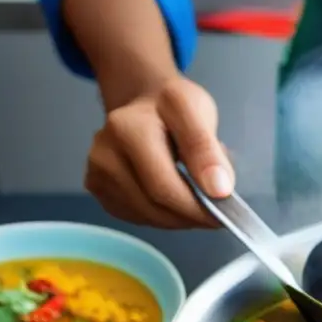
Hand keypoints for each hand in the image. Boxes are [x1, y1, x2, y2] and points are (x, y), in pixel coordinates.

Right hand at [84, 76, 234, 228]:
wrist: (144, 103)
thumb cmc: (174, 107)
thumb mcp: (198, 112)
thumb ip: (207, 150)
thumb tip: (218, 190)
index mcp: (127, 129)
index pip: (163, 187)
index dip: (196, 209)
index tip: (224, 216)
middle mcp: (103, 153)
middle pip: (154, 206)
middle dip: (190, 217)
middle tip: (215, 213)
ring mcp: (97, 173)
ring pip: (147, 217)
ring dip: (179, 219)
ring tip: (196, 201)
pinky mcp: (98, 188)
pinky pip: (137, 217)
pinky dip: (163, 217)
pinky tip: (174, 200)